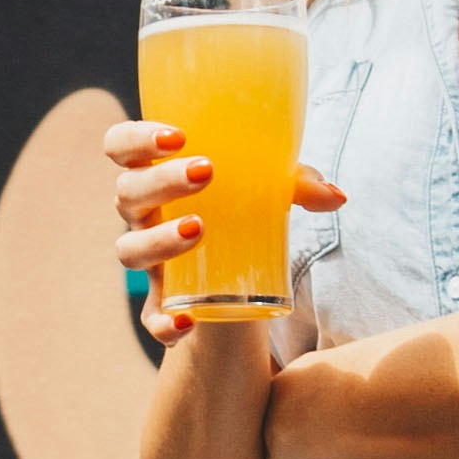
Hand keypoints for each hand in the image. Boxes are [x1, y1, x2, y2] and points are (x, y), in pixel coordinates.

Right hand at [102, 121, 344, 353]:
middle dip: (161, 180)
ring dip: (159, 239)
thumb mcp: (268, 195)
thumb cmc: (242, 216)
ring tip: (199, 228)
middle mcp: (142, 216)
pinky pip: (151, 318)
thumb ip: (297, 187)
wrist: (235, 284)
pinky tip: (187, 320)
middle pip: (127, 192)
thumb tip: (337, 196)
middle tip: (206, 172)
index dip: (135, 138)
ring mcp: (149, 263)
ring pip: (129, 249)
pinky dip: (163, 322)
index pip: (120, 147)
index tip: (177, 135)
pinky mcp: (161, 306)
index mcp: (156, 176)